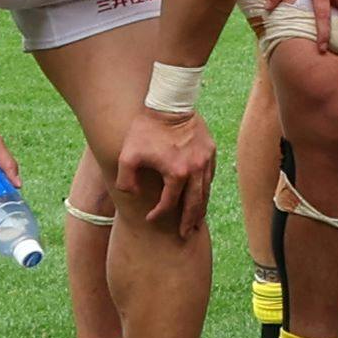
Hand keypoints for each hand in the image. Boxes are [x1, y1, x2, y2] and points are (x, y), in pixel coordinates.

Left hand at [108, 106, 219, 236]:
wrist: (170, 103)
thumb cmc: (145, 129)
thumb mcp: (127, 156)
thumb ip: (126, 180)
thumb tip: (133, 194)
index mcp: (177, 172)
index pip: (170, 202)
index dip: (158, 213)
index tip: (150, 218)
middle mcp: (196, 169)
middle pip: (195, 203)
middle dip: (190, 221)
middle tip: (187, 234)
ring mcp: (206, 160)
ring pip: (206, 191)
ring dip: (200, 207)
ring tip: (197, 221)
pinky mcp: (210, 151)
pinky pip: (210, 176)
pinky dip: (205, 189)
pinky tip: (201, 196)